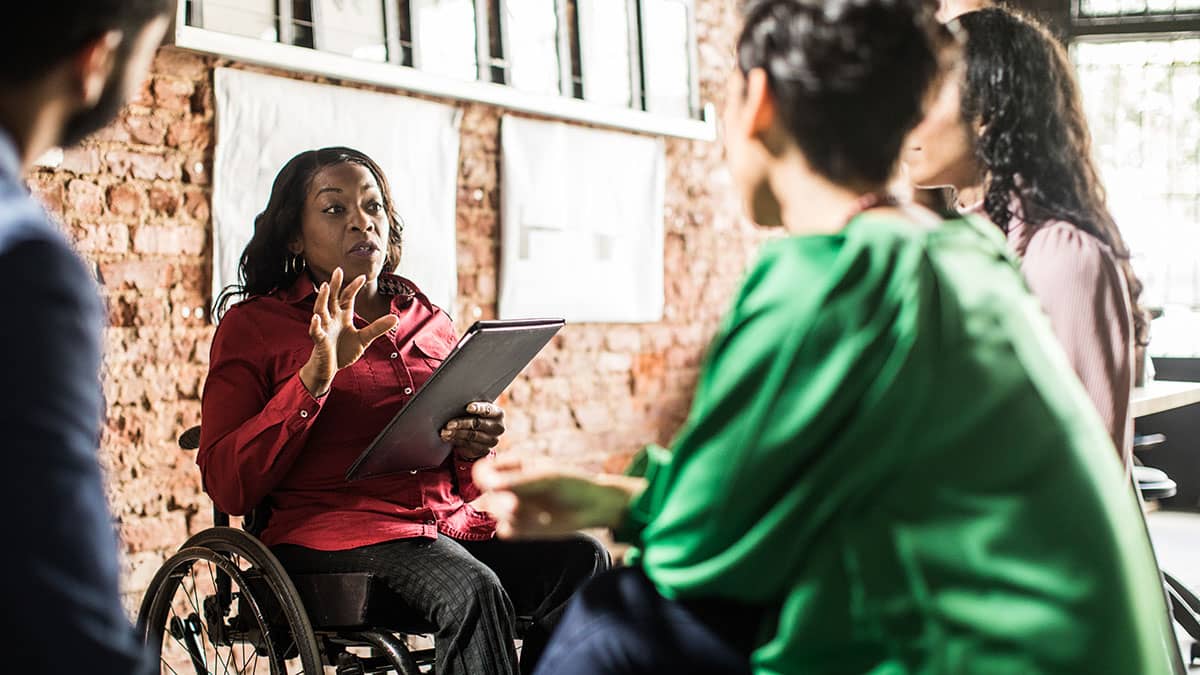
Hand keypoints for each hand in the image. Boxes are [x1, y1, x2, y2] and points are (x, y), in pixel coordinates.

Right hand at [298, 267, 399, 396]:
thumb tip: (395, 318)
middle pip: (332, 298)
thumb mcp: (364, 338)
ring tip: (324, 287)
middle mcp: (331, 319)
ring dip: (322, 298)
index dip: (353, 287)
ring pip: (320, 310)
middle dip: (334, 285)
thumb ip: (377, 328)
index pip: (347, 297)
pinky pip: (316, 331)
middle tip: (338, 270)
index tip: (362, 277)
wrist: (329, 369)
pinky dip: (315, 325)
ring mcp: (324, 328)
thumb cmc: (343, 351)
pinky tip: (316, 318)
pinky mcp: (319, 341)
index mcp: (342, 316)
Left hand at [442, 402, 504, 460]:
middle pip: (478, 424)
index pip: (488, 410)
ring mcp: (492, 440)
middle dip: (462, 423)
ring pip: (472, 436)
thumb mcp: (477, 409)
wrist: (482, 433)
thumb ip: (471, 407)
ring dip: (456, 433)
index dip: (478, 408)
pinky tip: (448, 438)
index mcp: (498, 414)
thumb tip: (454, 405)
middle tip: (449, 424)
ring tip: (445, 432)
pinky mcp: (485, 450)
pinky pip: (469, 445)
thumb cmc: (477, 416)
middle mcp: (498, 427)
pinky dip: (456, 441)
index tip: (468, 408)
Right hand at [472, 456, 644, 538]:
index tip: (493, 485)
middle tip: (518, 506)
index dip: (485, 478)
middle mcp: (510, 486)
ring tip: (540, 515)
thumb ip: (518, 482)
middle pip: (487, 495)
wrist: (592, 508)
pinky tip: (537, 524)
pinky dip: (516, 529)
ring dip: (514, 516)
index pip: (484, 470)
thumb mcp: (547, 479)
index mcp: (514, 466)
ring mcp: (514, 506)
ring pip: (495, 513)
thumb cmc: (572, 485)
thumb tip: (490, 485)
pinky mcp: (520, 526)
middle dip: (502, 502)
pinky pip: (505, 530)